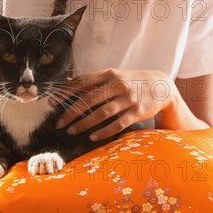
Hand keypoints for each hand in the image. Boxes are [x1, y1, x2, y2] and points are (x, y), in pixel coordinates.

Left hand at [51, 68, 176, 140]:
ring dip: (85, 123)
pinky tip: (92, 137)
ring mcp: (128, 99)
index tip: (51, 102)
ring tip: (71, 131)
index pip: (83, 82)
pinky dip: (104, 132)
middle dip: (72, 112)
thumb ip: (92, 80)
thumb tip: (68, 83)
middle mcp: (118, 85)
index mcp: (109, 74)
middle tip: (59, 122)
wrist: (160, 86)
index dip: (66, 93)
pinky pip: (118, 124)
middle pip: (90, 99)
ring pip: (102, 113)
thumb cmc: (130, 81)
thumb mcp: (113, 76)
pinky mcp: (137, 112)